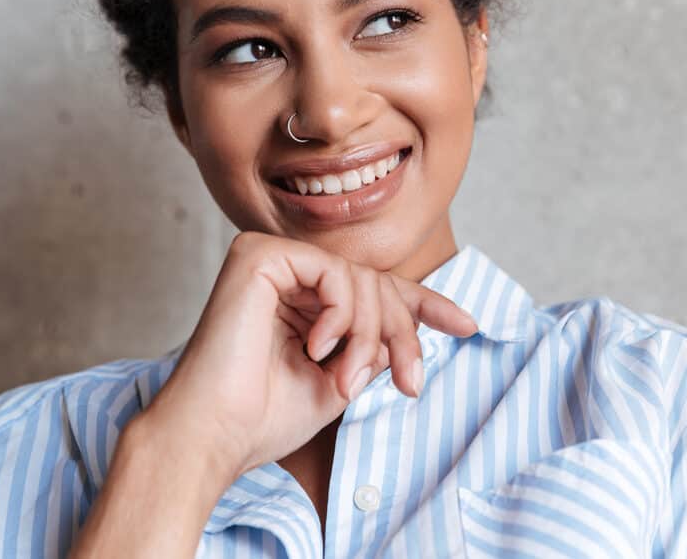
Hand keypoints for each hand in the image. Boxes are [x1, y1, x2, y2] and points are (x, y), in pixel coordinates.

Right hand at [139, 231, 478, 479]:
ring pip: (361, 279)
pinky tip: (318, 347)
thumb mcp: (342, 378)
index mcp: (302, 300)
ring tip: (347, 378)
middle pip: (376, 284)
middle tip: (408, 382)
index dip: (425, 305)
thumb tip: (413, 324)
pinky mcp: (258, 254)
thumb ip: (374, 345)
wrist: (216, 433)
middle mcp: (286, 273)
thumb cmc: (266, 415)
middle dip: (402, 333)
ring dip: (371, 335)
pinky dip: (341, 314)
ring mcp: (271, 258)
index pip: (374, 290)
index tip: (469, 325)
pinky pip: (333, 272)